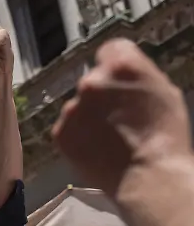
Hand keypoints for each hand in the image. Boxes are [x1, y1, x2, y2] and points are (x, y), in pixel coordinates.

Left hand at [53, 38, 191, 195]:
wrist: (147, 176)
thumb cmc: (165, 134)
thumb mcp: (164, 91)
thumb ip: (138, 74)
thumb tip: (124, 71)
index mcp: (121, 65)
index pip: (110, 50)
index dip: (116, 65)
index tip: (120, 81)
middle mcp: (90, 81)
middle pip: (93, 80)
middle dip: (103, 94)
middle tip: (118, 116)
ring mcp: (72, 108)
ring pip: (79, 106)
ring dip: (89, 116)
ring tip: (108, 136)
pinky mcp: (60, 132)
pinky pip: (68, 128)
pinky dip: (78, 135)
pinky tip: (96, 147)